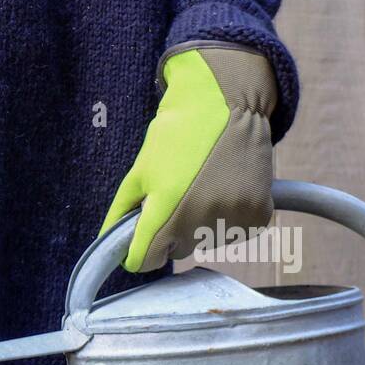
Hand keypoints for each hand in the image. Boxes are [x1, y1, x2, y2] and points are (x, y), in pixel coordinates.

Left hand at [101, 44, 276, 272]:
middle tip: (178, 195)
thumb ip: (120, 213)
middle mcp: (200, 220)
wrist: (228, 104)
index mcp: (166, 210)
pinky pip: (233, 234)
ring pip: (205, 243)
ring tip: (204, 187)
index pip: (145, 260)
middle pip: (176, 251)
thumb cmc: (176, 137)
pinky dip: (228, 218)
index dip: (138, 252)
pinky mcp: (257, 216)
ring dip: (200, 225)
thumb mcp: (139, 172)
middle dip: (171, 232)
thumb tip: (107, 244)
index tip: (140, 240)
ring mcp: (232, 219)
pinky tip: (226, 188)